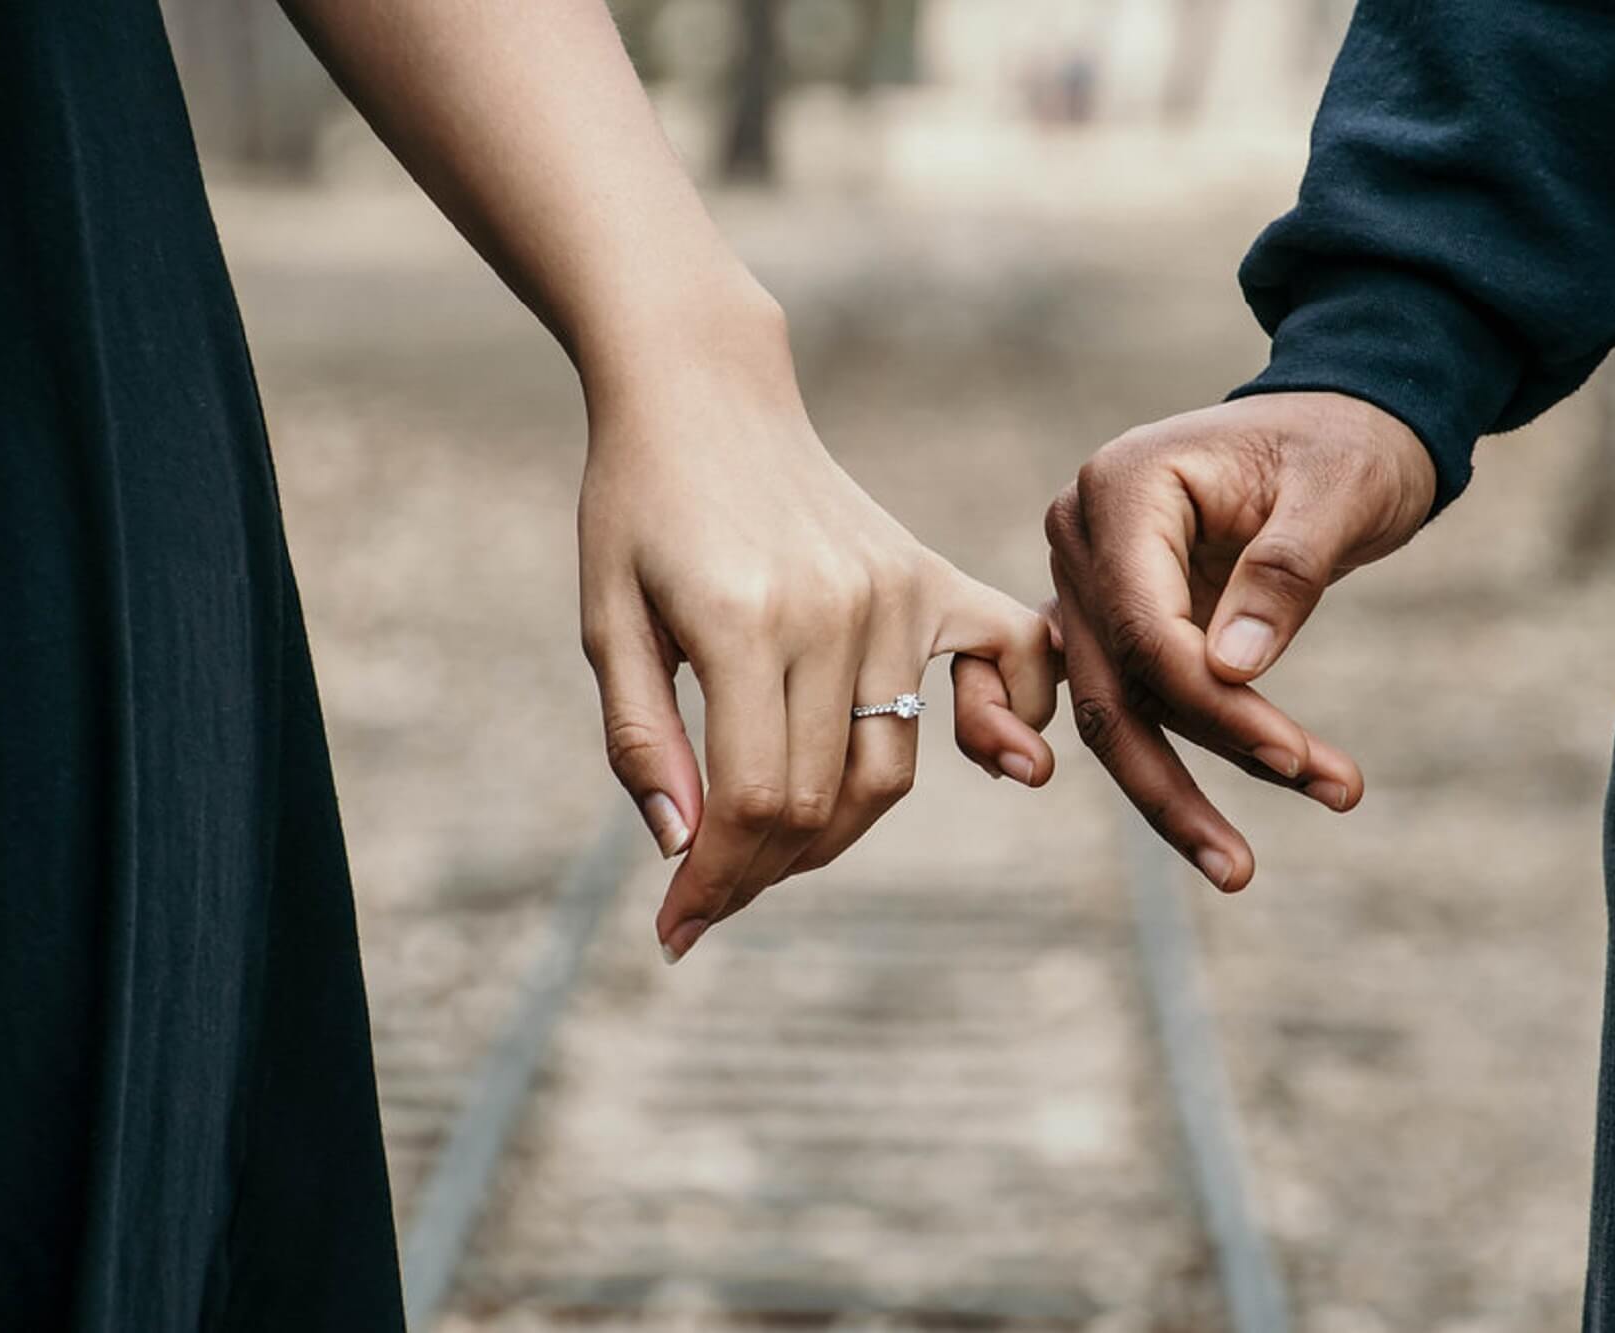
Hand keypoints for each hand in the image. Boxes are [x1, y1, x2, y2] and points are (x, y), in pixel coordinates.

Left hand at [579, 298, 1056, 961]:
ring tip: (773, 842)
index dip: (716, 882)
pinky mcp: (929, 576)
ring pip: (891, 766)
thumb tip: (685, 850)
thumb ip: (642, 739)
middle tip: (711, 891)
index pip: (753, 800)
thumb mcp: (607, 621)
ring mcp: (894, 592)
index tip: (677, 929)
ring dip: (835, 830)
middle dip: (762, 870)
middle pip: (822, 800)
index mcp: (741, 621)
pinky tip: (993, 759)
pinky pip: (1008, 662)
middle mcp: (835, 610)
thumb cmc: (637, 506)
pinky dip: (1007, 722)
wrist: (703, 391)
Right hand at [1043, 391, 1434, 890]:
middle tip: (1242, 868)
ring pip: (1111, 711)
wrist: (1341, 423)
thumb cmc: (1345, 444)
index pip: (1145, 626)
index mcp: (1120, 488)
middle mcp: (1081, 536)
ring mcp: (1085, 581)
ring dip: (1172, 791)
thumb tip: (1230, 671)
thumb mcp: (1338, 491)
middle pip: (1113, 685)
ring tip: (1238, 867)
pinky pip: (1111, 700)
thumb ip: (1283, 573)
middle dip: (1179, 780)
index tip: (1296, 758)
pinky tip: (1173, 826)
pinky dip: (1144, 759)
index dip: (1214, 705)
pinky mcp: (1110, 619)